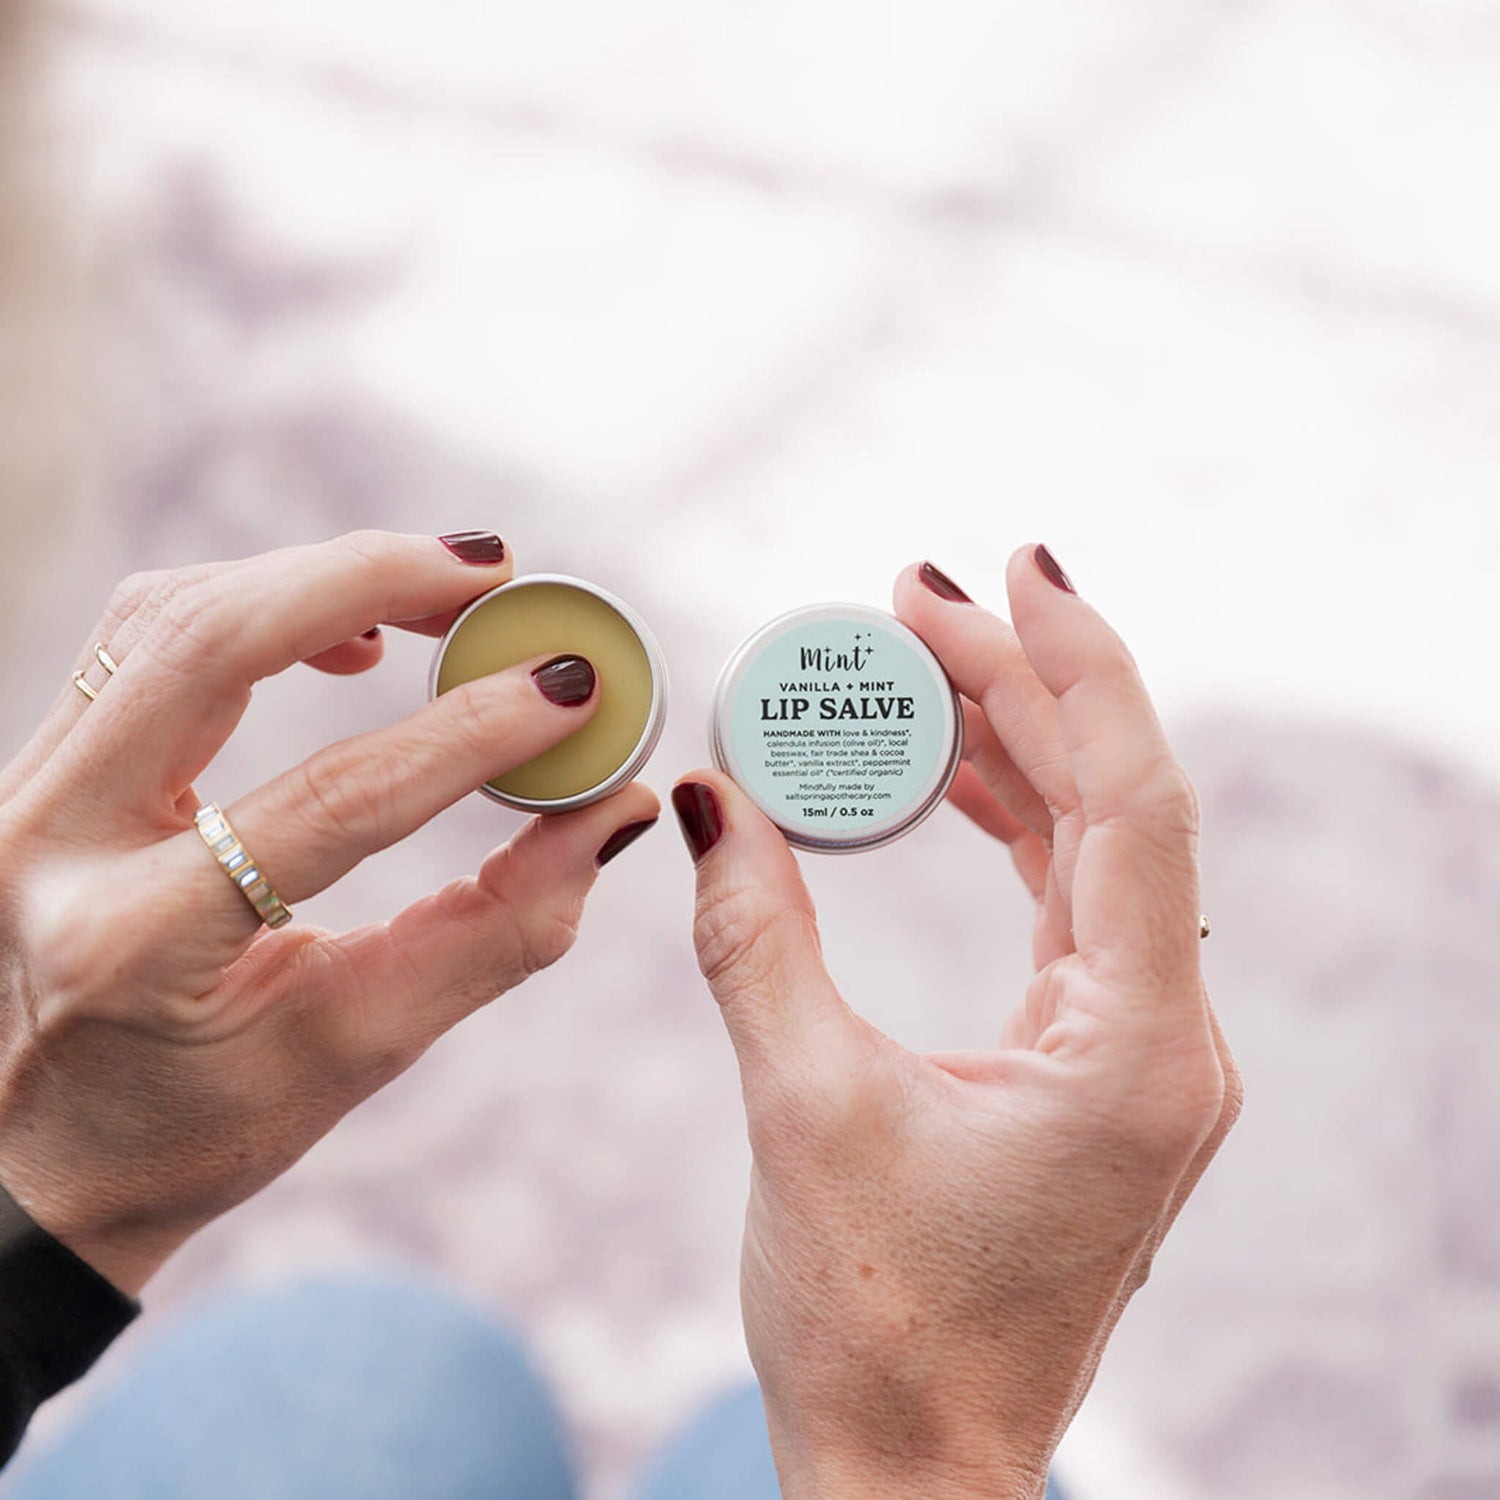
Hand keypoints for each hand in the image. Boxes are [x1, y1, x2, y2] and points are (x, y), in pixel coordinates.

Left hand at [0, 531, 658, 1294]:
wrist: (45, 1147)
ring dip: (317, 579)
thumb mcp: (363, 1047)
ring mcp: (28, 788)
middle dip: (367, 579)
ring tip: (439, 592)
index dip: (466, 736)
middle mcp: (51, 842)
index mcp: (137, 945)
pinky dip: (259, 602)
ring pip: (173, 610)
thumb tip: (614, 812)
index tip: (569, 689)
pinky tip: (346, 636)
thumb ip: (500, 927)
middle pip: (210, 640)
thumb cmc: (208, 1118)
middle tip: (494, 572)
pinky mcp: (39, 758)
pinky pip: (147, 630)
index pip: (330, 802)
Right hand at [674, 547, 1239, 1499]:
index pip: (1135, 806)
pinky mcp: (1090, 1057)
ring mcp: (1133, 1048)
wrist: (912, 1461)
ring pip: (1090, 845)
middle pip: (1111, 805)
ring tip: (913, 662)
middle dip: (1017, 685)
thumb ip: (756, 936)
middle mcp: (1163, 1039)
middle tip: (912, 597)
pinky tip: (940, 774)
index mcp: (1132, 1051)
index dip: (1079, 668)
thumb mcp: (801, 1108)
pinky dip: (1003, 823)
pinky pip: (1065, 901)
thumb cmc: (875, 1322)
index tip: (1015, 568)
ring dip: (1007, 745)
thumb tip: (706, 797)